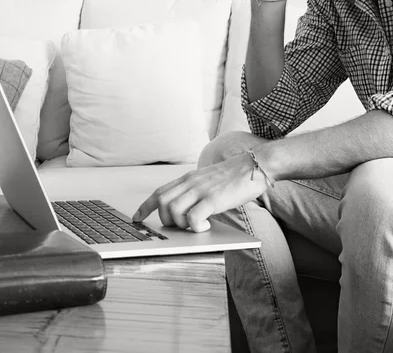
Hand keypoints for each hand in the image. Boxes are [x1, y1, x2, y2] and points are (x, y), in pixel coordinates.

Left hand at [132, 152, 268, 232]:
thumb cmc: (236, 175)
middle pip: (162, 203)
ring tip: (195, 226)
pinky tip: (205, 227)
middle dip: (166, 220)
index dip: (145, 207)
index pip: (159, 192)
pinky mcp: (213, 199)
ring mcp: (201, 190)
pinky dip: (195, 227)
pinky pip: (193, 217)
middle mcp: (191, 183)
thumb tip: (188, 209)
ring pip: (174, 211)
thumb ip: (196, 190)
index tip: (136, 218)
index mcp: (189, 178)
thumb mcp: (209, 180)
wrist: (256, 164)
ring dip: (180, 224)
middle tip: (180, 227)